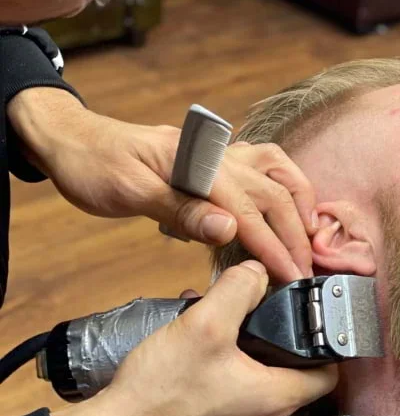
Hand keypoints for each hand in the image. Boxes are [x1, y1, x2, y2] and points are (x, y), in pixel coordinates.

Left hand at [7, 88, 316, 281]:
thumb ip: (181, 210)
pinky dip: (283, 185)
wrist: (72, 139)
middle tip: (306, 272)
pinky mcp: (215, 160)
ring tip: (310, 234)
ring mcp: (218, 153)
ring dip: (299, 201)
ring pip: (277, 170)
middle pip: (273, 193)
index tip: (292, 276)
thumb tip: (230, 228)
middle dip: (295, 235)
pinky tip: (287, 205)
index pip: (248, 210)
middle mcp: (216, 153)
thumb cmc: (93, 167)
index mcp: (197, 162)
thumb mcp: (129, 192)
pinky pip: (262, 167)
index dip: (273, 246)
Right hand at [49, 261, 337, 415]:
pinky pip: (236, 390)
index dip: (328, 343)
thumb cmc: (163, 385)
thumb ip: (240, 289)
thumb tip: (259, 270)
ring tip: (227, 318)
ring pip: (264, 379)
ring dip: (252, 348)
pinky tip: (202, 342)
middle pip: (296, 372)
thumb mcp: (206, 323)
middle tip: (265, 309)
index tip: (312, 316)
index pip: (330, 373)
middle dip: (284, 338)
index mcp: (279, 398)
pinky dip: (229, 364)